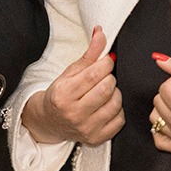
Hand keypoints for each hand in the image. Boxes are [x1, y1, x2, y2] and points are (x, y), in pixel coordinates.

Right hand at [20, 27, 120, 145]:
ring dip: (115, 93)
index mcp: (64, 94)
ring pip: (116, 103)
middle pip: (107, 88)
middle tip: (103, 78)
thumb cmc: (61, 94)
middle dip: (109, 78)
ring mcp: (86, 128)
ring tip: (105, 91)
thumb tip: (101, 32)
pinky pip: (120, 119)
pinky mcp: (97, 138)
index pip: (94, 74)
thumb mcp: (70, 72)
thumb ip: (89, 54)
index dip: (106, 64)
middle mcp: (74, 113)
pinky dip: (117, 110)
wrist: (50, 121)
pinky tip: (107, 106)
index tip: (107, 62)